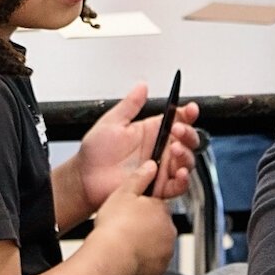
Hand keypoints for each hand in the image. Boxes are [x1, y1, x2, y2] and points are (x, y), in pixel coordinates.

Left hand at [78, 83, 200, 210]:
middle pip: (188, 140)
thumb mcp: (112, 122)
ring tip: (176, 149)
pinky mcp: (159, 188)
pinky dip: (184, 180)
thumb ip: (130, 104)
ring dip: (186, 155)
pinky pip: (179, 186)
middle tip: (178, 130)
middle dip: (188, 133)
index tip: (190, 109)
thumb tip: (142, 86)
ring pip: (186, 161)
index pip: (178, 119)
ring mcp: (161, 169)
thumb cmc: (95, 153)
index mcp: (152, 131)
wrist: (85, 179)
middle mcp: (161, 149)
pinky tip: (180, 173)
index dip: (187, 113)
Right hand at [91, 161, 176, 274]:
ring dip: (145, 244)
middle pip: (158, 226)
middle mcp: (169, 230)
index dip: (143, 209)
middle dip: (145, 227)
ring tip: (125, 244)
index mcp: (162, 209)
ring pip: (157, 245)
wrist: (110, 258)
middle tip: (125, 229)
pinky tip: (128, 257)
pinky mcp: (160, 269)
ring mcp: (166, 251)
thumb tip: (151, 165)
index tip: (131, 213)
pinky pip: (153, 263)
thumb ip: (139, 178)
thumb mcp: (123, 193)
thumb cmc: (114, 227)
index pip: (157, 206)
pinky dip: (144, 261)